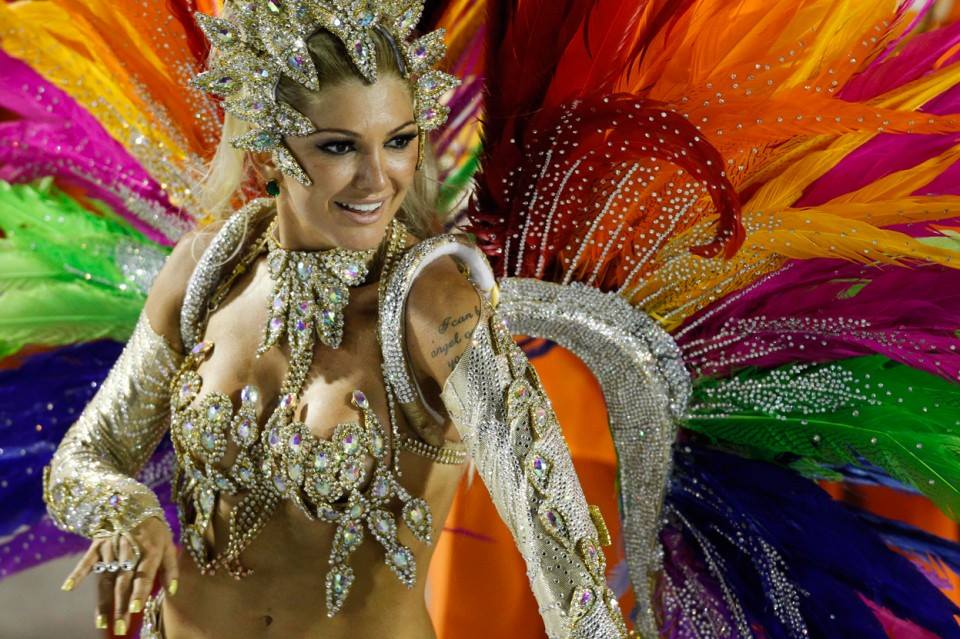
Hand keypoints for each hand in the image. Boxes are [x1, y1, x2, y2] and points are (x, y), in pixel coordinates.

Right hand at [61, 517, 177, 634]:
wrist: (133, 503)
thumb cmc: (155, 530)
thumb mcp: (169, 543)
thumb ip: (171, 568)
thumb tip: (172, 591)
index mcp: (150, 551)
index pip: (144, 576)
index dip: (140, 592)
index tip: (135, 610)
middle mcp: (130, 551)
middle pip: (124, 583)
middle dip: (121, 606)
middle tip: (121, 628)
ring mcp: (112, 548)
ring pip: (106, 579)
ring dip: (103, 601)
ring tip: (102, 623)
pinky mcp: (98, 545)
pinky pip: (86, 561)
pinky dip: (77, 573)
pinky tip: (68, 587)